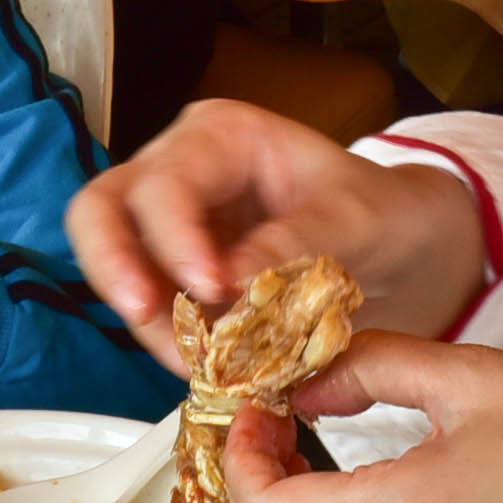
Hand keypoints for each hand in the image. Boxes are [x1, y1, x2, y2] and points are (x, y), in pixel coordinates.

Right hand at [67, 100, 485, 369]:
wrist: (400, 248)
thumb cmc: (379, 213)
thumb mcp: (355, 219)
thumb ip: (296, 243)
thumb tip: (230, 285)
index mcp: (221, 137)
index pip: (165, 181)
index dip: (173, 236)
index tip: (211, 287)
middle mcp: (180, 171)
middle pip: (102, 209)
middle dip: (114, 266)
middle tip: (144, 315)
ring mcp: (169, 225)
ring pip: (113, 265)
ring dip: (146, 319)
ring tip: (199, 361)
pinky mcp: (175, 275)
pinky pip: (148, 308)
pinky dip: (167, 340)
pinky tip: (208, 365)